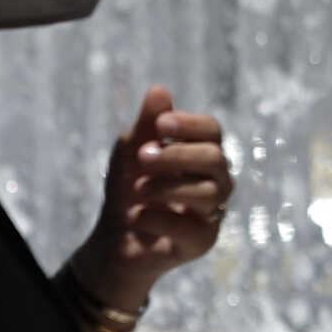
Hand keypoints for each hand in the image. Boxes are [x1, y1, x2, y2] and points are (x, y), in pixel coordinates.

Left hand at [72, 85, 232, 305]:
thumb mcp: (132, 149)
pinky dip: (159, 219)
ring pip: (208, 193)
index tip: (161, 124)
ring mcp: (212, 212)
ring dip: (167, 188)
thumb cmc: (129, 186)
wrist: (115, 237)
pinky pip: (192, 228)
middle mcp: (215, 180)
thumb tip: (159, 90)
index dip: (190, 124)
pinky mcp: (203, 242)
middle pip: (215, 159)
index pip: (212, 130)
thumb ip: (147, 125)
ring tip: (138, 190)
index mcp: (201, 152)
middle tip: (142, 157)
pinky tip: (137, 216)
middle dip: (177, 155)